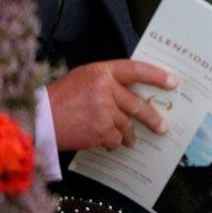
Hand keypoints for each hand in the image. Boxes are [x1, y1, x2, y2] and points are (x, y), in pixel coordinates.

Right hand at [47, 59, 177, 151]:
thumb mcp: (82, 78)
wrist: (37, 119)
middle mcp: (105, 89)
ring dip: (129, 134)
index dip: (157, 75)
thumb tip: (132, 93)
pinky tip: (108, 143)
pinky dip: (114, 142)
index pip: (136, 69)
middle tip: (162, 127)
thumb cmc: (58, 98)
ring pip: (127, 125)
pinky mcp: (101, 131)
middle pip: (138, 105)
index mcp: (101, 72)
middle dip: (153, 119)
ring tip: (131, 139)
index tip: (174, 81)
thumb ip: (107, 82)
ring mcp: (104, 111)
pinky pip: (116, 138)